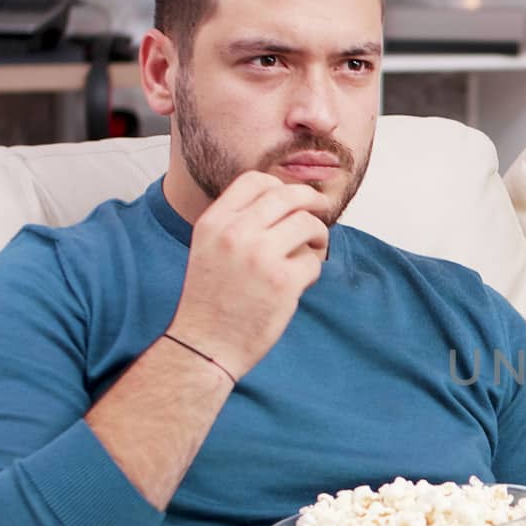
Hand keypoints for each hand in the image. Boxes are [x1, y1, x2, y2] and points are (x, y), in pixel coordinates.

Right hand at [167, 171, 331, 378]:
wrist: (204, 345)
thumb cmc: (211, 300)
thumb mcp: (209, 248)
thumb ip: (237, 224)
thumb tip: (283, 201)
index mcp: (214, 222)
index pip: (254, 180)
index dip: (280, 185)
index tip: (292, 199)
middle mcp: (235, 233)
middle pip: (288, 195)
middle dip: (312, 200)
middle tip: (321, 210)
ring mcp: (260, 256)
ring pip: (308, 225)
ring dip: (318, 236)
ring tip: (313, 250)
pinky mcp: (283, 282)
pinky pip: (313, 262)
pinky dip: (312, 270)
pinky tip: (300, 282)